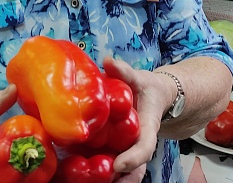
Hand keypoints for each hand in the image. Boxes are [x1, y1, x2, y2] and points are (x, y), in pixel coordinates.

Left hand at [102, 57, 167, 178]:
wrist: (155, 97)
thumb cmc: (147, 89)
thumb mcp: (139, 78)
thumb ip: (125, 72)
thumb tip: (108, 61)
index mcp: (148, 129)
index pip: (145, 147)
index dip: (133, 158)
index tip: (118, 164)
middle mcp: (138, 145)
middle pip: (135, 171)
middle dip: (121, 180)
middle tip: (98, 181)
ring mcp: (129, 152)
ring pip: (124, 175)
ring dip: (108, 181)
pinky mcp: (118, 152)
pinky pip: (111, 169)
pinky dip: (98, 175)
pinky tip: (77, 176)